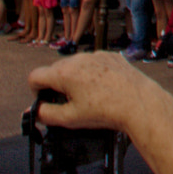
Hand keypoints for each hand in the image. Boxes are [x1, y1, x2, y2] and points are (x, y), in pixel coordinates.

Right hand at [28, 53, 163, 136]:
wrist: (138, 102)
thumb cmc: (105, 110)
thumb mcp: (70, 118)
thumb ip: (46, 114)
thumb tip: (34, 111)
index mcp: (64, 73)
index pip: (35, 76)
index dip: (36, 90)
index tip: (45, 100)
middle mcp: (78, 59)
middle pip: (55, 69)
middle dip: (56, 85)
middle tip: (68, 102)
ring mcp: (96, 55)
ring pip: (75, 65)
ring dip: (74, 78)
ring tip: (88, 96)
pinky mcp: (110, 55)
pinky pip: (93, 62)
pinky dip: (92, 73)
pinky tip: (102, 87)